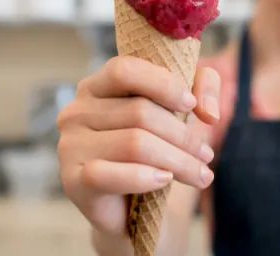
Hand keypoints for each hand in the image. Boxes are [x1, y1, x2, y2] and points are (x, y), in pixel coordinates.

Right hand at [57, 56, 220, 242]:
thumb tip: (208, 111)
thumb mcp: (183, 107)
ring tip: (201, 174)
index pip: (124, 70)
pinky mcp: (73, 181)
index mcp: (97, 87)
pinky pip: (112, 175)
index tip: (190, 104)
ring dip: (177, 161)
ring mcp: (70, 146)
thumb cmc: (156, 148)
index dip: (162, 84)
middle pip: (140, 112)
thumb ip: (203, 86)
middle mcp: (77, 112)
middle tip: (207, 154)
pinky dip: (145, 178)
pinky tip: (165, 180)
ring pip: (135, 143)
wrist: (134, 208)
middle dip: (183, 136)